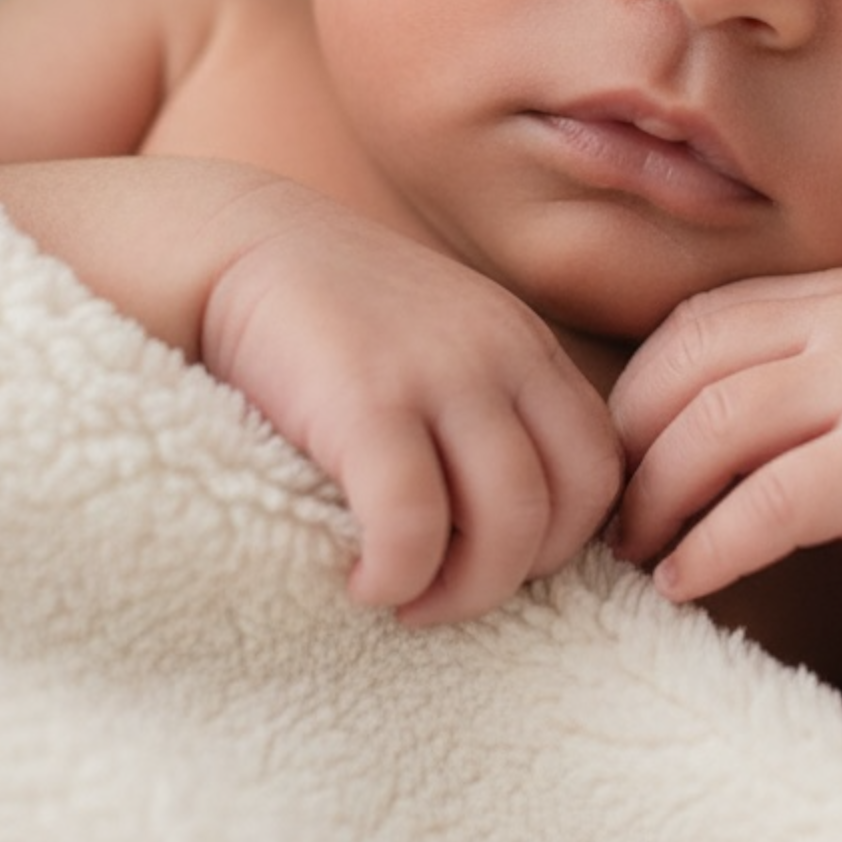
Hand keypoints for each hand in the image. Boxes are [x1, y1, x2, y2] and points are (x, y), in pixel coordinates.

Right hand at [200, 188, 622, 625]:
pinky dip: (397, 576)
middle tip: (447, 594)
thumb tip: (515, 526)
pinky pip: (414, 525)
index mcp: (527, 347)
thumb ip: (490, 408)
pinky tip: (363, 581)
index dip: (564, 537)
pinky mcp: (367, 402)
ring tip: (405, 595)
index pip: (600, 466)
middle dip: (518, 575)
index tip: (495, 562)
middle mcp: (502, 355)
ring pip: (510, 525)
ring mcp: (440, 375)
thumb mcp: (444, 344)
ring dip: (462, 592)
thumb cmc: (337, 318)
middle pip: (570, 504)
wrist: (240, 245)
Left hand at [608, 268, 841, 617]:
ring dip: (658, 503)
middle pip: (692, 374)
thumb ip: (757, 380)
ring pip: (716, 430)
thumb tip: (615, 419)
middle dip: (634, 452)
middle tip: (611, 522)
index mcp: (835, 292)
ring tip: (638, 555)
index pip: (694, 326)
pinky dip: (708, 548)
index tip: (612, 466)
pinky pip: (765, 501)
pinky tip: (682, 583)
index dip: (635, 398)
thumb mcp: (831, 400)